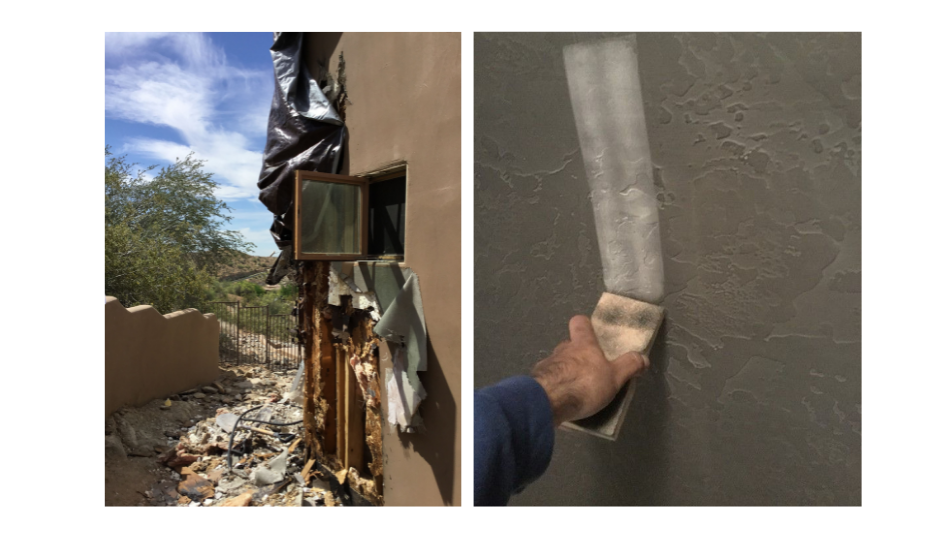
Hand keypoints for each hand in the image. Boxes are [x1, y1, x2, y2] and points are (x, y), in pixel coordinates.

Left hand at [531, 315, 648, 425]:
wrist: (547, 402)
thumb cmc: (584, 384)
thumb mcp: (614, 377)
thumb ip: (629, 366)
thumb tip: (643, 357)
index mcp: (582, 344)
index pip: (580, 323)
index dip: (585, 325)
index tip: (591, 332)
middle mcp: (562, 350)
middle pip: (569, 344)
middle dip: (578, 354)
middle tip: (589, 369)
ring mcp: (547, 365)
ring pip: (557, 363)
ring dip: (565, 371)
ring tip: (575, 388)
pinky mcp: (536, 383)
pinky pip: (548, 381)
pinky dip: (555, 387)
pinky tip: (561, 400)